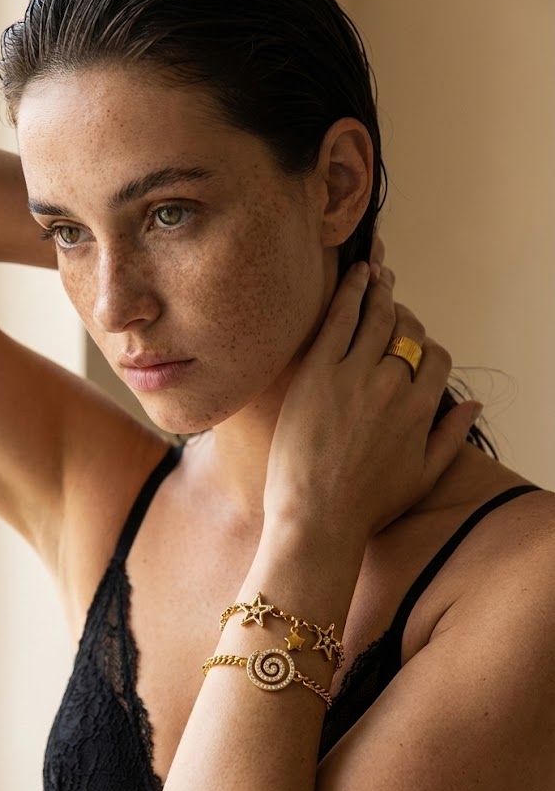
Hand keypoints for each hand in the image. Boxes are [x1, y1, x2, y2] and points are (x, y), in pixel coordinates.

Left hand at [263, 259, 481, 541]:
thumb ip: (451, 437)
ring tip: (377, 271)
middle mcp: (393, 385)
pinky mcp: (318, 372)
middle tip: (390, 297)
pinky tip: (356, 274)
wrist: (317, 519)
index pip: (434, 357)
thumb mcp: (423, 477)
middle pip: (406, 332)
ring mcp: (354, 375)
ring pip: (376, 317)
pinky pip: (339, 318)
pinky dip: (351, 291)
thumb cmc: (366, 506)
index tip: (410, 344)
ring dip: (380, 289)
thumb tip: (474, 404)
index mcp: (421, 409)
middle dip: (402, 313)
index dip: (424, 346)